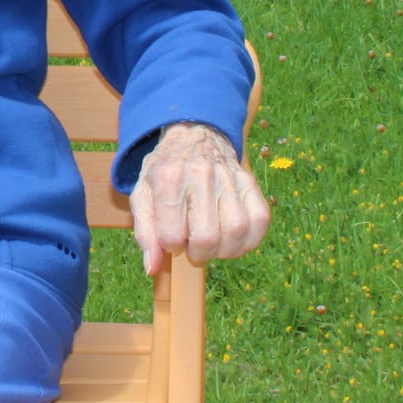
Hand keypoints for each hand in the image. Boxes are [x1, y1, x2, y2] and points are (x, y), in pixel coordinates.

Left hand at [131, 122, 270, 275]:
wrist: (193, 134)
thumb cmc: (164, 171)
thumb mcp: (142, 194)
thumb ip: (144, 232)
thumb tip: (153, 268)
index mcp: (167, 178)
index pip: (172, 234)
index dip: (171, 246)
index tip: (172, 238)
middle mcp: (200, 175)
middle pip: (208, 237)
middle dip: (199, 253)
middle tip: (193, 246)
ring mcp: (228, 177)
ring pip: (237, 231)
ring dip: (224, 250)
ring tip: (213, 243)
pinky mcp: (250, 182)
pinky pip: (260, 220)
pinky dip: (249, 240)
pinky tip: (233, 238)